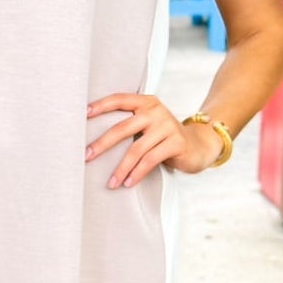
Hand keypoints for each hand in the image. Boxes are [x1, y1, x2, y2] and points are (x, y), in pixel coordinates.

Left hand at [85, 94, 224, 186]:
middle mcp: (156, 111)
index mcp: (146, 102)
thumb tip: (95, 140)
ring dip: (121, 168)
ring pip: (136, 149)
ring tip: (110, 183)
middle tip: (86, 156)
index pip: (119, 99)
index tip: (83, 114)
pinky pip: (150, 160)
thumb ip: (130, 124)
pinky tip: (128, 183)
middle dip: (102, 144)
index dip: (101, 106)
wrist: (198, 145)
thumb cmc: (165, 137)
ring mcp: (167, 126)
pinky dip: (137, 173)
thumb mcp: (149, 125)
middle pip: (123, 127)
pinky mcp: (176, 142)